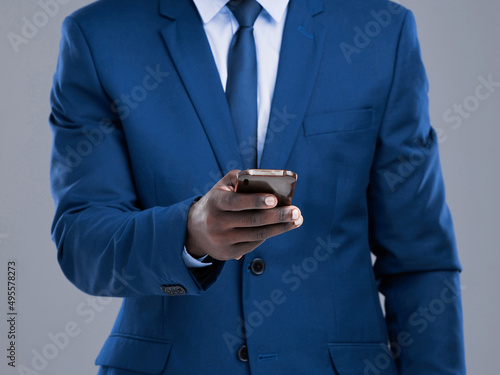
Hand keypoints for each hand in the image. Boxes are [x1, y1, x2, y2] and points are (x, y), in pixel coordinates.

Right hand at [185, 170, 302, 260]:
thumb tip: (266, 179)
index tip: (274, 199)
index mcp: (215, 202)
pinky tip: (283, 227)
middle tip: (296, 211)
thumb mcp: (221, 186)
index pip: (236, 202)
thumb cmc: (217, 201)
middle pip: (252, 220)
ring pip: (257, 234)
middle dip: (277, 216)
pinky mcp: (228, 253)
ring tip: (296, 219)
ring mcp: (223, 240)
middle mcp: (217, 222)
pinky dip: (270, 234)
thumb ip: (240, 178)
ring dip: (280, 227)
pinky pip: (254, 243)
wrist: (194, 229)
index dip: (255, 200)